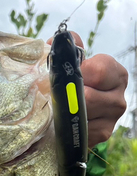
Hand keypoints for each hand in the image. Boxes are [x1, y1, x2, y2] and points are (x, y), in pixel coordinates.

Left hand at [47, 32, 127, 148]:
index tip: (65, 78)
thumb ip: (67, 50)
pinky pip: (82, 132)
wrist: (69, 117)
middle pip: (89, 97)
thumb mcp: (70, 65)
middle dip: (68, 97)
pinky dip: (70, 128)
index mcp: (115, 74)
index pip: (98, 70)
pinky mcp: (103, 134)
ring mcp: (113, 118)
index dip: (76, 74)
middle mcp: (119, 96)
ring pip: (83, 115)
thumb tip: (56, 41)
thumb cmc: (71, 87)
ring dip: (67, 113)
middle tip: (57, 98)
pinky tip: (68, 124)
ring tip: (61, 110)